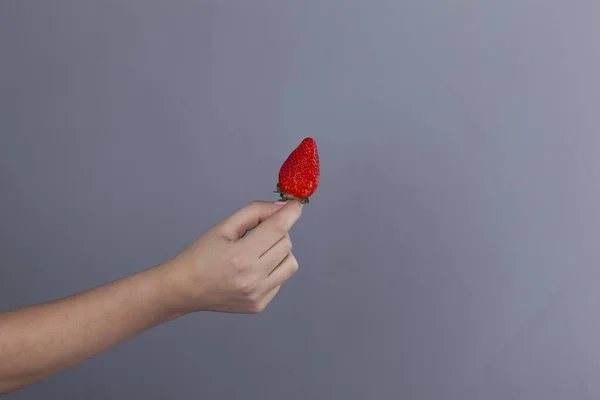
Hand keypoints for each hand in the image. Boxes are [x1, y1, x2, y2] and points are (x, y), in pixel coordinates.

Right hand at [165, 200, 302, 313]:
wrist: (184, 288)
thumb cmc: (201, 254)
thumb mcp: (224, 226)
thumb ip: (256, 212)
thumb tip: (283, 207)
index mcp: (241, 256)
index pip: (278, 229)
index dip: (290, 213)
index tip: (295, 205)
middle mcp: (252, 278)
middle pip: (286, 243)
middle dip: (277, 232)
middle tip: (258, 232)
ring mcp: (257, 295)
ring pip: (291, 263)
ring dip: (280, 252)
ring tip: (257, 252)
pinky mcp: (258, 305)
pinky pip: (280, 280)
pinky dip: (272, 270)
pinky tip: (251, 270)